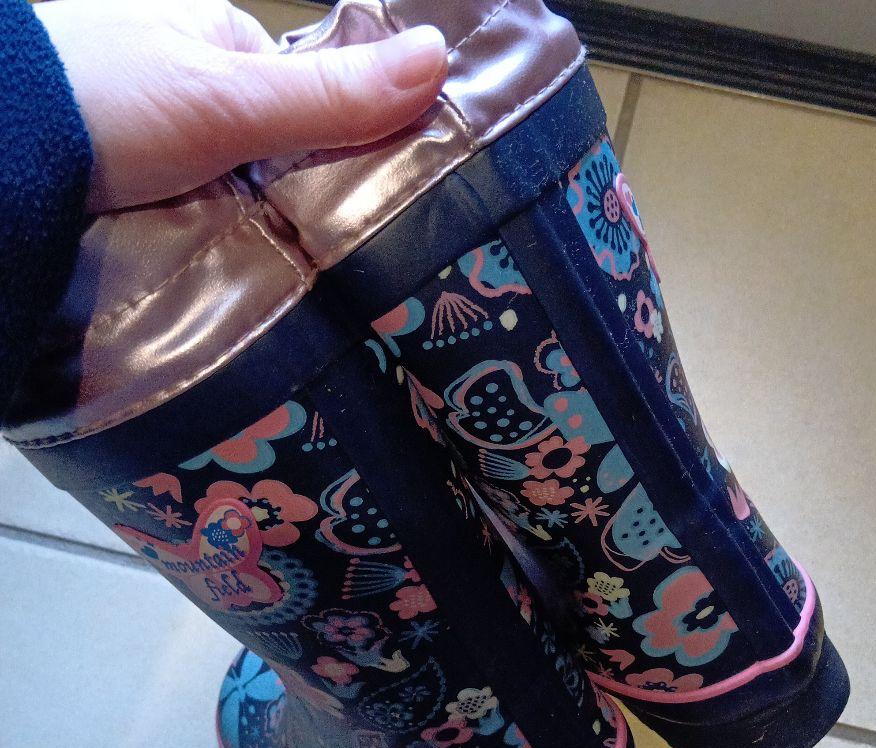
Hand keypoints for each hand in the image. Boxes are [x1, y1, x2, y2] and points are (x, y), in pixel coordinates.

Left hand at [35, 0, 447, 212]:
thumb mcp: (229, 101)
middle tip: (271, 242)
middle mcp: (170, 62)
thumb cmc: (103, 101)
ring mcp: (133, 113)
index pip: (295, 94)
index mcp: (205, 28)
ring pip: (215, 176)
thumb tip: (441, 56)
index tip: (329, 206)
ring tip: (228, 261)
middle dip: (269, 190)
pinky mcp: (104, 165)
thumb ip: (331, 95)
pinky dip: (181, 226)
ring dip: (224, 217)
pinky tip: (182, 251)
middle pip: (258, 140)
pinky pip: (169, 198)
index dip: (318, 146)